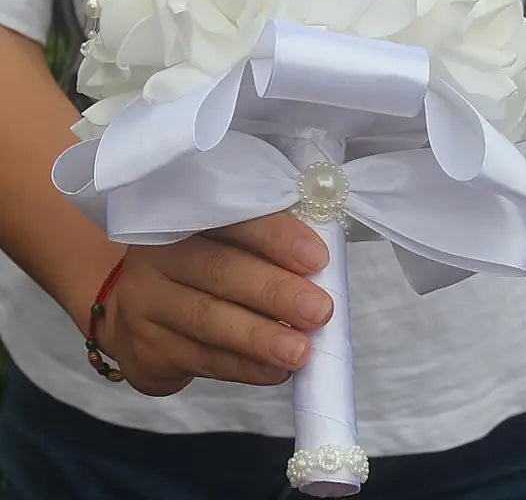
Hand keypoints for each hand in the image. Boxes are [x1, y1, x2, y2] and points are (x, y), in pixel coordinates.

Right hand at [96, 213, 331, 395]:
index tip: (317, 258)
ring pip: (208, 320)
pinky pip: (203, 359)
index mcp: (186, 219)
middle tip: (319, 310)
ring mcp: (145, 304)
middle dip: (274, 291)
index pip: (232, 220)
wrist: (139, 313)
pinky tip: (276, 370)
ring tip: (300, 350)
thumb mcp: (222, 247)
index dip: (275, 237)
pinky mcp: (147, 349)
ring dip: (260, 338)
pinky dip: (245, 367)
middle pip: (218, 270)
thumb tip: (322, 270)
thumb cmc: (201, 272)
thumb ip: (263, 250)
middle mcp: (157, 257)